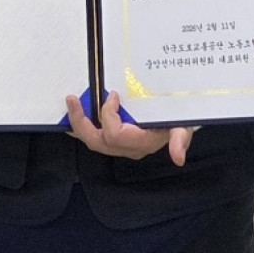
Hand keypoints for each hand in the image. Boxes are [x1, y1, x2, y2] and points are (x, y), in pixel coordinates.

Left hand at [65, 91, 193, 166]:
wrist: (180, 122)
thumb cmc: (179, 120)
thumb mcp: (183, 127)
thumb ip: (180, 140)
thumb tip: (178, 157)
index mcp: (142, 143)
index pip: (115, 135)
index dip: (108, 115)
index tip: (113, 95)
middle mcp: (128, 147)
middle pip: (98, 142)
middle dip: (82, 122)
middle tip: (73, 100)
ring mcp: (121, 145)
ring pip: (93, 141)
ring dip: (78, 124)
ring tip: (70, 105)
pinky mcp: (116, 140)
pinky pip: (95, 137)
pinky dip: (81, 127)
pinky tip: (73, 117)